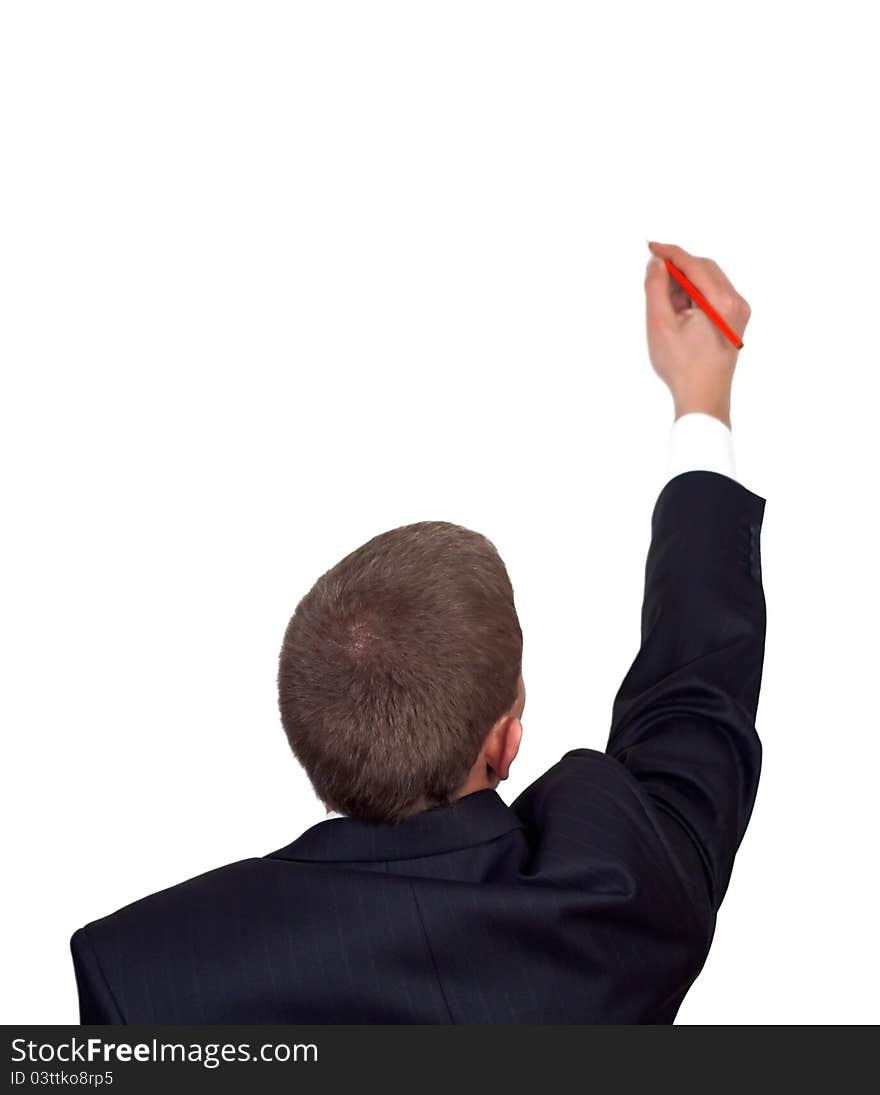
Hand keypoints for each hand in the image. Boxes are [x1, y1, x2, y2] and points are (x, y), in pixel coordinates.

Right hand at [644, 241, 750, 428]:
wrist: (703, 399)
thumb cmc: (681, 367)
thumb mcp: (660, 324)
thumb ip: (655, 288)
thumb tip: (656, 263)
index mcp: (723, 302)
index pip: (694, 264)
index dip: (670, 253)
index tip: (650, 247)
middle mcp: (737, 303)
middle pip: (705, 269)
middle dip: (678, 266)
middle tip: (652, 272)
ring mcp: (739, 313)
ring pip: (709, 282)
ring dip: (685, 282)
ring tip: (663, 299)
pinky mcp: (734, 322)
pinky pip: (713, 296)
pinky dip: (694, 295)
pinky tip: (678, 309)